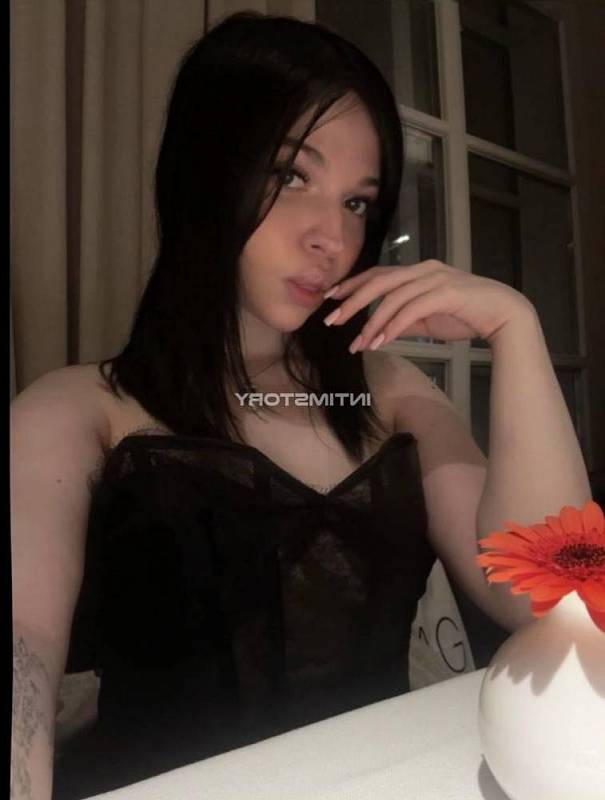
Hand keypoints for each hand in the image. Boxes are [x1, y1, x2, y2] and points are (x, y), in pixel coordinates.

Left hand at [321, 260, 534, 352]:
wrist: (503, 315)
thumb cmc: (467, 315)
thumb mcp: (427, 319)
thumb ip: (404, 321)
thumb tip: (379, 332)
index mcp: (418, 271)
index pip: (378, 274)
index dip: (353, 285)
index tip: (331, 298)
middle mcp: (423, 269)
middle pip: (378, 281)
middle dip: (352, 301)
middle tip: (332, 320)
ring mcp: (435, 279)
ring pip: (392, 297)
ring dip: (371, 321)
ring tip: (357, 342)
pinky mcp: (445, 293)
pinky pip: (410, 309)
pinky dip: (392, 326)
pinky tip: (380, 341)